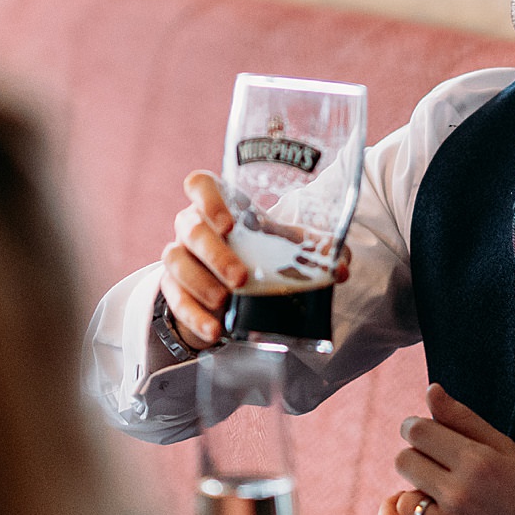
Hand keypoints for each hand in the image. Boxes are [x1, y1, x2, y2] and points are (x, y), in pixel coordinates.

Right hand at [158, 171, 350, 347]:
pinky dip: (193, 315)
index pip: (200, 184)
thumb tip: (342, 269)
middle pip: (190, 228)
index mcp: (220, 206)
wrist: (234, 287)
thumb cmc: (262, 254)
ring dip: (200, 283)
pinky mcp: (173, 288)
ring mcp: (179, 255)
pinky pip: (174, 298)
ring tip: (224, 302)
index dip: (208, 198)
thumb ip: (315, 251)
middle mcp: (193, 226)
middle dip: (215, 253)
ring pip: (175, 260)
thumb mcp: (287, 247)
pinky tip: (214, 330)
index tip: (228, 222)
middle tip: (240, 278)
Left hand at [380, 384, 514, 514]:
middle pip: (404, 460)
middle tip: (437, 469)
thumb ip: (465, 419)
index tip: (423, 435)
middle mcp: (462, 494)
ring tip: (443, 500)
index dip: (415, 429)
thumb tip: (430, 389)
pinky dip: (391, 514)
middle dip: (416, 459)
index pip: (419, 431)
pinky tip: (403, 507)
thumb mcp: (507, 452)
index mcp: (480, 462)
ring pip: (403, 495)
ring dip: (417, 493)